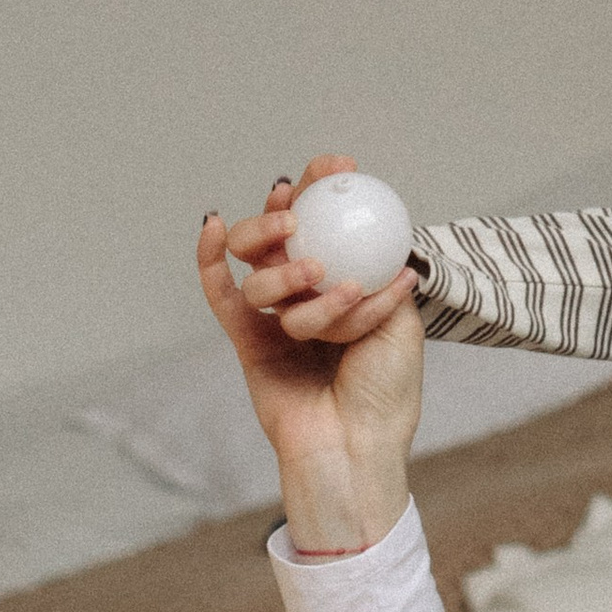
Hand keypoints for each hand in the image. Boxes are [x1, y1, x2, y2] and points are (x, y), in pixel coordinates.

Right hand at [197, 157, 422, 550]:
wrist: (355, 446)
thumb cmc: (387, 393)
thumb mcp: (402, 325)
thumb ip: (384, 279)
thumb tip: (383, 237)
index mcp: (349, 284)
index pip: (335, 224)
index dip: (331, 187)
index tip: (341, 165)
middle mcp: (310, 294)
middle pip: (286, 234)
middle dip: (292, 204)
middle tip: (305, 196)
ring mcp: (276, 316)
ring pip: (263, 266)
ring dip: (286, 264)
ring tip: (319, 274)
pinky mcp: (247, 340)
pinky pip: (222, 293)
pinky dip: (210, 259)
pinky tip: (210, 224)